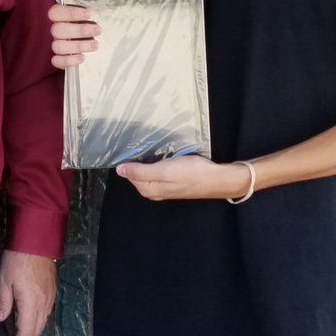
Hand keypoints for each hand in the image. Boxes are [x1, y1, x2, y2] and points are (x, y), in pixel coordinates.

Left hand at [0, 250, 56, 335]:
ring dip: (35, 332)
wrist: (36, 240)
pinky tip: (34, 321)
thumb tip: (1, 319)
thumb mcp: (4, 280)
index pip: (26, 331)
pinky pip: (48, 312)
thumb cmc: (16, 259)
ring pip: (44, 322)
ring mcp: (50, 297)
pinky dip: (40, 321)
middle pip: (37, 329)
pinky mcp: (53, 290)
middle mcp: (44, 304)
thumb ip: (3, 301)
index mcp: (31, 304)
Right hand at [48, 0, 103, 67]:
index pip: (55, 12)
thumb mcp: (100, 4)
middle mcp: (58, 29)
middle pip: (57, 30)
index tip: (88, 14)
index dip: (69, 13)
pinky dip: (68, 61)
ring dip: (76, 46)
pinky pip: (57, 61)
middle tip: (98, 30)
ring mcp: (59, 45)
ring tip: (96, 45)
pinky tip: (83, 58)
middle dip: (78, 30)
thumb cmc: (99, 19)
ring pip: (57, 46)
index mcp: (63, 15)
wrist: (111, 39)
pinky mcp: (62, 59)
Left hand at [116, 154, 253, 201]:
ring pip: (147, 172)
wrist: (217, 179)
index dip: (128, 161)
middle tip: (139, 145)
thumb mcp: (163, 171)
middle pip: (137, 174)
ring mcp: (164, 188)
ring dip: (147, 161)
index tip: (130, 147)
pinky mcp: (173, 182)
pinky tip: (162, 155)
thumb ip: (141, 172)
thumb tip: (119, 170)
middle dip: (137, 161)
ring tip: (149, 147)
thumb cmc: (190, 173)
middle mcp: (153, 191)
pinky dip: (157, 163)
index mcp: (148, 190)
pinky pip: (158, 172)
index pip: (129, 174)